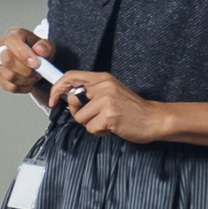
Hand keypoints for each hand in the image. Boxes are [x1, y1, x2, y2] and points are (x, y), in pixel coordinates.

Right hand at [0, 27, 54, 101]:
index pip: (12, 42)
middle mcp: (1, 48)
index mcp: (12, 36)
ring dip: (27, 80)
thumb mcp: (47, 46)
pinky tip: (29, 82)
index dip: (23, 54)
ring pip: (9, 76)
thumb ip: (45, 46)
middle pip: (7, 60)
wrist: (36, 62)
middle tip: (38, 72)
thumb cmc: (39, 52)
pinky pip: (10, 87)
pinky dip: (23, 87)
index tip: (36, 64)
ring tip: (35, 76)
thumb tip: (39, 49)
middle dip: (26, 70)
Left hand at [51, 71, 174, 143]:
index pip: (70, 76)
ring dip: (91, 124)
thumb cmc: (132, 108)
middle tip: (94, 115)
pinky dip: (99, 132)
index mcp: (102, 78)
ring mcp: (106, 100)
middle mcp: (103, 86)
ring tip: (106, 121)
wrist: (154, 118)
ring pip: (79, 117)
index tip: (53, 100)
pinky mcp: (109, 116)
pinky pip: (90, 128)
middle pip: (72, 100)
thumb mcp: (111, 91)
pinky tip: (111, 128)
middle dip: (78, 112)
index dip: (57, 88)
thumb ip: (92, 90)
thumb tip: (68, 96)